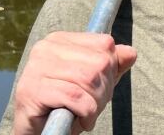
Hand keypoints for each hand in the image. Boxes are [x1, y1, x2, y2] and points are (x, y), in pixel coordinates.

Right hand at [12, 32, 136, 134]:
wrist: (36, 131)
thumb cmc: (65, 105)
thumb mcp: (94, 83)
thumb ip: (112, 66)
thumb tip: (131, 53)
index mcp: (60, 40)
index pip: (104, 44)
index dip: (111, 70)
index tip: (101, 88)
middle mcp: (46, 47)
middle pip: (99, 63)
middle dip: (104, 90)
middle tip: (94, 106)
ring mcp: (36, 67)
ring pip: (89, 80)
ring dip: (95, 104)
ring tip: (87, 114)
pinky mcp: (32, 90)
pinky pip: (75, 97)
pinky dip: (86, 113)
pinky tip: (82, 120)